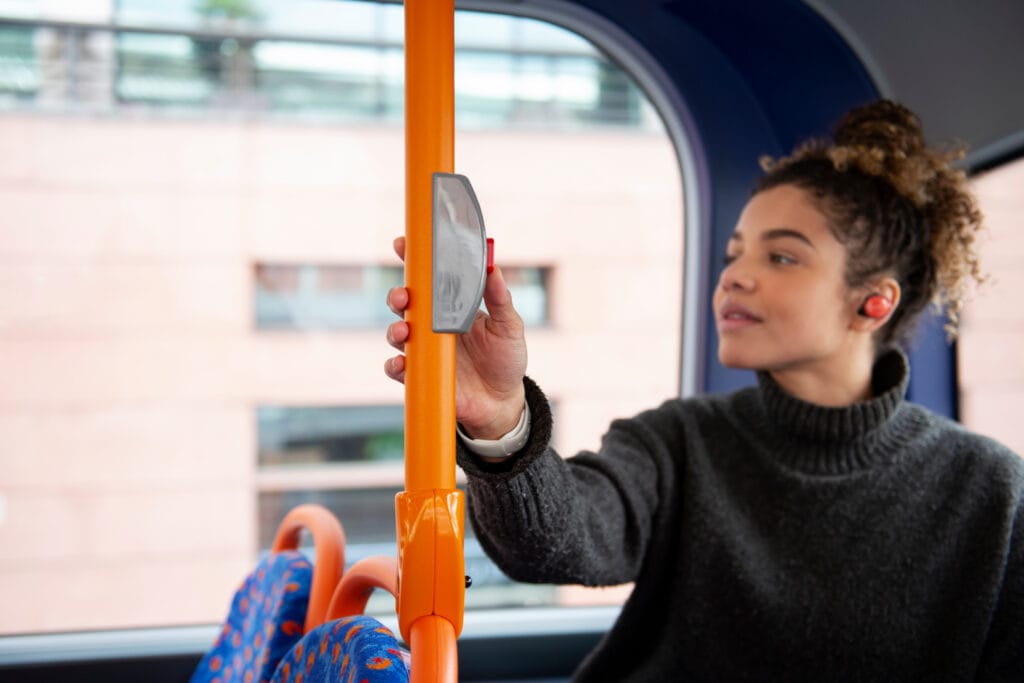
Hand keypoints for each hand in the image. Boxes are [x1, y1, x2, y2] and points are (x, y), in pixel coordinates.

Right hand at [385, 236, 527, 438]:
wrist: (503, 400)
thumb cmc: (506, 358)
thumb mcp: (509, 326)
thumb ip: (500, 299)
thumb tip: (494, 268)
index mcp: (452, 308)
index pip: (428, 280)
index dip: (412, 261)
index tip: (403, 244)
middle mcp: (433, 326)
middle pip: (405, 304)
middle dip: (397, 295)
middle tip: (403, 296)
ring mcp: (424, 351)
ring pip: (397, 334)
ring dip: (394, 329)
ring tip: (404, 331)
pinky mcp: (421, 376)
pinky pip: (399, 369)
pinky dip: (395, 365)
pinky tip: (401, 363)